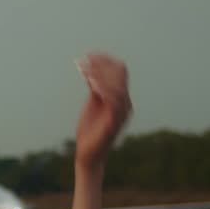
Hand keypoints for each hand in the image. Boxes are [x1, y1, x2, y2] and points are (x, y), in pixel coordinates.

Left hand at [74, 52, 131, 170]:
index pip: (120, 71)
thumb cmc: (90, 130)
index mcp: (121, 98)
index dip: (105, 60)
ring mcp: (122, 113)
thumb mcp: (93, 104)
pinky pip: (114, 101)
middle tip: (84, 62)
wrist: (88, 154)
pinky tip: (91, 84)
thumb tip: (92, 71)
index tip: (89, 55)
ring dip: (100, 75)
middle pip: (120, 74)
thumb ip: (96, 89)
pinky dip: (104, 90)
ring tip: (84, 71)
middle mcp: (125, 103)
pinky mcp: (114, 122)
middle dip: (101, 65)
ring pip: (118, 85)